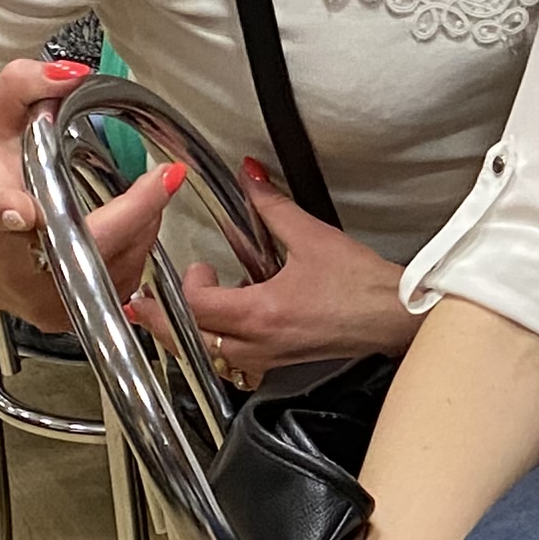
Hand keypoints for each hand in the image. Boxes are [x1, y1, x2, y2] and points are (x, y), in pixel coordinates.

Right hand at [0, 56, 187, 327]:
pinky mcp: (63, 318)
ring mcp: (42, 299)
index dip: (12, 212)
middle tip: (164, 177)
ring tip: (142, 199)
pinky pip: (118, 285)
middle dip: (134, 209)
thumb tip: (70, 73)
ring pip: (114, 265)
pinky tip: (126, 230)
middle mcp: (16, 265)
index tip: (19, 210)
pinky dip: (132, 252)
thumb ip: (23, 87)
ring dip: (139, 228)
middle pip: (86, 241)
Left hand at [128, 160, 412, 387]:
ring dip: (189, 335)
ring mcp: (268, 359)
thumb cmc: (362, 286)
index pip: (198, 305)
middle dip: (163, 320)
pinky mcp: (280, 362)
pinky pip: (234, 362)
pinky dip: (218, 347)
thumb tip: (250, 177)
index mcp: (261, 312)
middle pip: (191, 340)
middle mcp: (258, 344)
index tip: (200, 266)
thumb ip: (273, 206)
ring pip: (209, 356)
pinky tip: (226, 328)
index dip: (189, 284)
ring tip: (180, 315)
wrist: (395, 317)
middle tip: (144, 305)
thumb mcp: (313, 237)